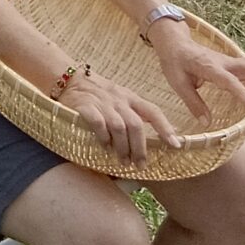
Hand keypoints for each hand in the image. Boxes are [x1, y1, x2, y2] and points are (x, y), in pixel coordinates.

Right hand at [52, 66, 181, 163]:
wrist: (69, 79)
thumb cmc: (98, 94)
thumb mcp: (119, 99)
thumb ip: (134, 114)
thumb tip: (155, 138)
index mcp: (130, 98)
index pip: (153, 111)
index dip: (165, 128)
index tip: (175, 145)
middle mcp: (119, 100)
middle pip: (136, 125)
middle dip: (140, 148)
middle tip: (139, 165)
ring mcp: (102, 103)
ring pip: (119, 127)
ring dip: (122, 147)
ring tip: (123, 161)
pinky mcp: (85, 107)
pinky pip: (98, 124)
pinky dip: (103, 138)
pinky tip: (104, 147)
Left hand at [150, 24, 244, 118]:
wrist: (175, 41)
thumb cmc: (174, 62)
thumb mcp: (177, 83)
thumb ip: (193, 103)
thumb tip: (207, 123)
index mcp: (209, 67)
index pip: (229, 80)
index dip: (242, 92)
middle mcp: (223, 62)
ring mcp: (229, 61)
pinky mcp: (231, 62)